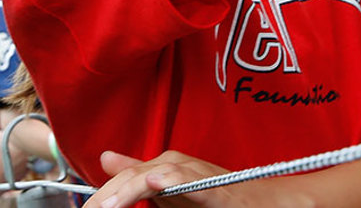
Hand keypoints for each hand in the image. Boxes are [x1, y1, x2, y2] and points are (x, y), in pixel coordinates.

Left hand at [89, 150, 256, 207]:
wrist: (258, 202)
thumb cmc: (213, 198)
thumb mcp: (169, 190)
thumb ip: (137, 175)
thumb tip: (105, 158)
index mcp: (161, 166)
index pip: (124, 179)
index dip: (102, 196)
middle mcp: (175, 165)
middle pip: (133, 177)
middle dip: (109, 196)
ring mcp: (195, 175)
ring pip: (156, 175)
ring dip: (130, 189)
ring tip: (109, 205)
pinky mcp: (215, 191)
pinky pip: (191, 184)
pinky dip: (172, 181)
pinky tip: (155, 184)